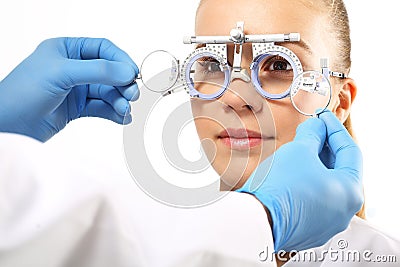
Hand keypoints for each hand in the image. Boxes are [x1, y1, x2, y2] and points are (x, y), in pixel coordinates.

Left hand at [0, 37, 139, 141]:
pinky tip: (122, 118)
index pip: (102, 49)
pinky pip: (101, 108)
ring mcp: (76, 89)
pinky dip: (113, 113)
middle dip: (122, 84)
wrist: (9, 125)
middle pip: (108, 72)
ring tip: (125, 111)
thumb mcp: (62, 73)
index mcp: (66, 50)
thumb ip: (98, 71)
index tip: (133, 74)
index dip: (120, 60)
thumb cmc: (24, 92)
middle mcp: (73, 67)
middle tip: (132, 96)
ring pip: (107, 92)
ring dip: (119, 101)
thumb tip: (128, 72)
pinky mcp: (77, 108)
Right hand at [237, 111, 362, 251]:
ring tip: (300, 149)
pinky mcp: (310, 230)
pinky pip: (315, 201)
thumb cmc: (280, 186)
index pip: (350, 151)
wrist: (255, 219)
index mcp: (350, 191)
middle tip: (312, 130)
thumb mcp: (298, 150)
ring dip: (316, 165)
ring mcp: (327, 223)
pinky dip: (309, 183)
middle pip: (340, 170)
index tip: (323, 116)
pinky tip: (294, 171)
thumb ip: (313, 133)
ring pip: (327, 186)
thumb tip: (317, 126)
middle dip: (325, 147)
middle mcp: (344, 211)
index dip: (334, 128)